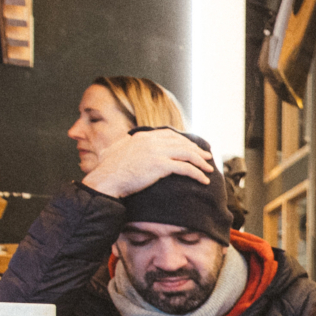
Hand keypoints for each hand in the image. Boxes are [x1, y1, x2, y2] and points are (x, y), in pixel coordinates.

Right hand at [82, 127, 211, 198]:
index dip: (184, 141)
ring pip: (187, 154)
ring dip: (201, 162)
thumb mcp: (117, 148)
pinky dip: (197, 174)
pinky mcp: (160, 165)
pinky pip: (185, 168)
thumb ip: (127, 142)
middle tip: (207, 157)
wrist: (106, 180)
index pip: (170, 135)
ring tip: (209, 169)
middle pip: (182, 143)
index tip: (193, 147)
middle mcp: (151, 140)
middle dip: (197, 150)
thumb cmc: (108, 169)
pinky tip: (204, 180)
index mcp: (143, 135)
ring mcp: (156, 152)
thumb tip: (126, 140)